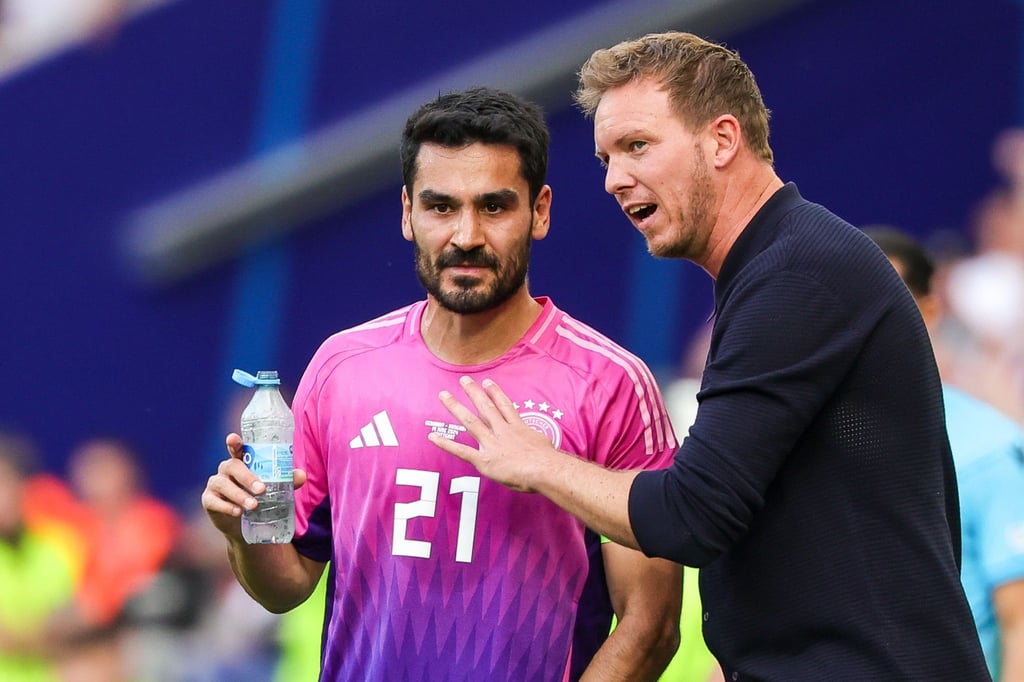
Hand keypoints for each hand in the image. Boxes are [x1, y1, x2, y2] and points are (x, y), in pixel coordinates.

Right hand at [200, 433, 306, 538]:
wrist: (246, 524)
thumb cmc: (260, 498)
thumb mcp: (274, 488)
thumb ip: (287, 480)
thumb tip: (301, 475)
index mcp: (242, 461)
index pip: (236, 448)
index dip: (234, 443)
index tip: (233, 438)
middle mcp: (226, 469)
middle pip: (233, 466)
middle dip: (247, 477)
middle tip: (261, 489)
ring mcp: (215, 484)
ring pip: (223, 484)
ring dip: (239, 495)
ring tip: (253, 505)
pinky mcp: (208, 500)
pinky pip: (213, 501)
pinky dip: (226, 507)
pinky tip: (237, 512)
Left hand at [430, 376, 559, 492]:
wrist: (544, 469)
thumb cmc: (549, 461)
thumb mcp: (544, 444)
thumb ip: (534, 441)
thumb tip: (536, 444)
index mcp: (518, 427)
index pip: (505, 406)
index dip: (495, 393)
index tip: (487, 383)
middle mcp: (503, 431)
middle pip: (486, 408)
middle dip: (473, 393)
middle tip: (463, 380)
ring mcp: (492, 443)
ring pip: (471, 422)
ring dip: (456, 407)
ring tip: (444, 395)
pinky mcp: (484, 460)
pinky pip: (462, 451)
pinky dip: (446, 444)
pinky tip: (433, 437)